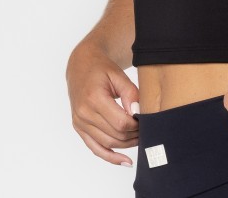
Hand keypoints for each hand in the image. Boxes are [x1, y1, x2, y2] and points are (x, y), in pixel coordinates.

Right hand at [66, 42, 139, 166]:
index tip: (147, 120)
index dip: (136, 125)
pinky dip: (110, 157)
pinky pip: (95, 148)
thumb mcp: (118, 75)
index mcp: (94, 99)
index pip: (120, 122)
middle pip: (115, 135)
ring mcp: (80, 123)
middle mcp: (84, 113)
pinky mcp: (79, 128)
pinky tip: (125, 161)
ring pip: (107, 143)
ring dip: (126, 145)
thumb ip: (130, 93)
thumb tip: (138, 112)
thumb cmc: (101, 68)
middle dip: (134, 135)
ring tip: (140, 138)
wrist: (81, 65)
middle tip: (147, 128)